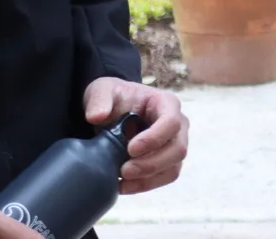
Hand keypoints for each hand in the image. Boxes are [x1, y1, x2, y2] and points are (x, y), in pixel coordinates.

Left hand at [83, 76, 189, 192]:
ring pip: (173, 168)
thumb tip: (96, 117)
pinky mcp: (167, 162)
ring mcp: (174, 144)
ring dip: (148, 178)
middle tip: (124, 171)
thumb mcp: (103, 90)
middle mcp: (178, 125)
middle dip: (151, 164)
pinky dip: (145, 186)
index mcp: (167, 104)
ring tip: (122, 180)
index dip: (154, 139)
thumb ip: (99, 99)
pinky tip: (124, 185)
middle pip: (178, 149)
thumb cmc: (114, 98)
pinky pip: (164, 178)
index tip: (130, 149)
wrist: (113, 111)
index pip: (172, 123)